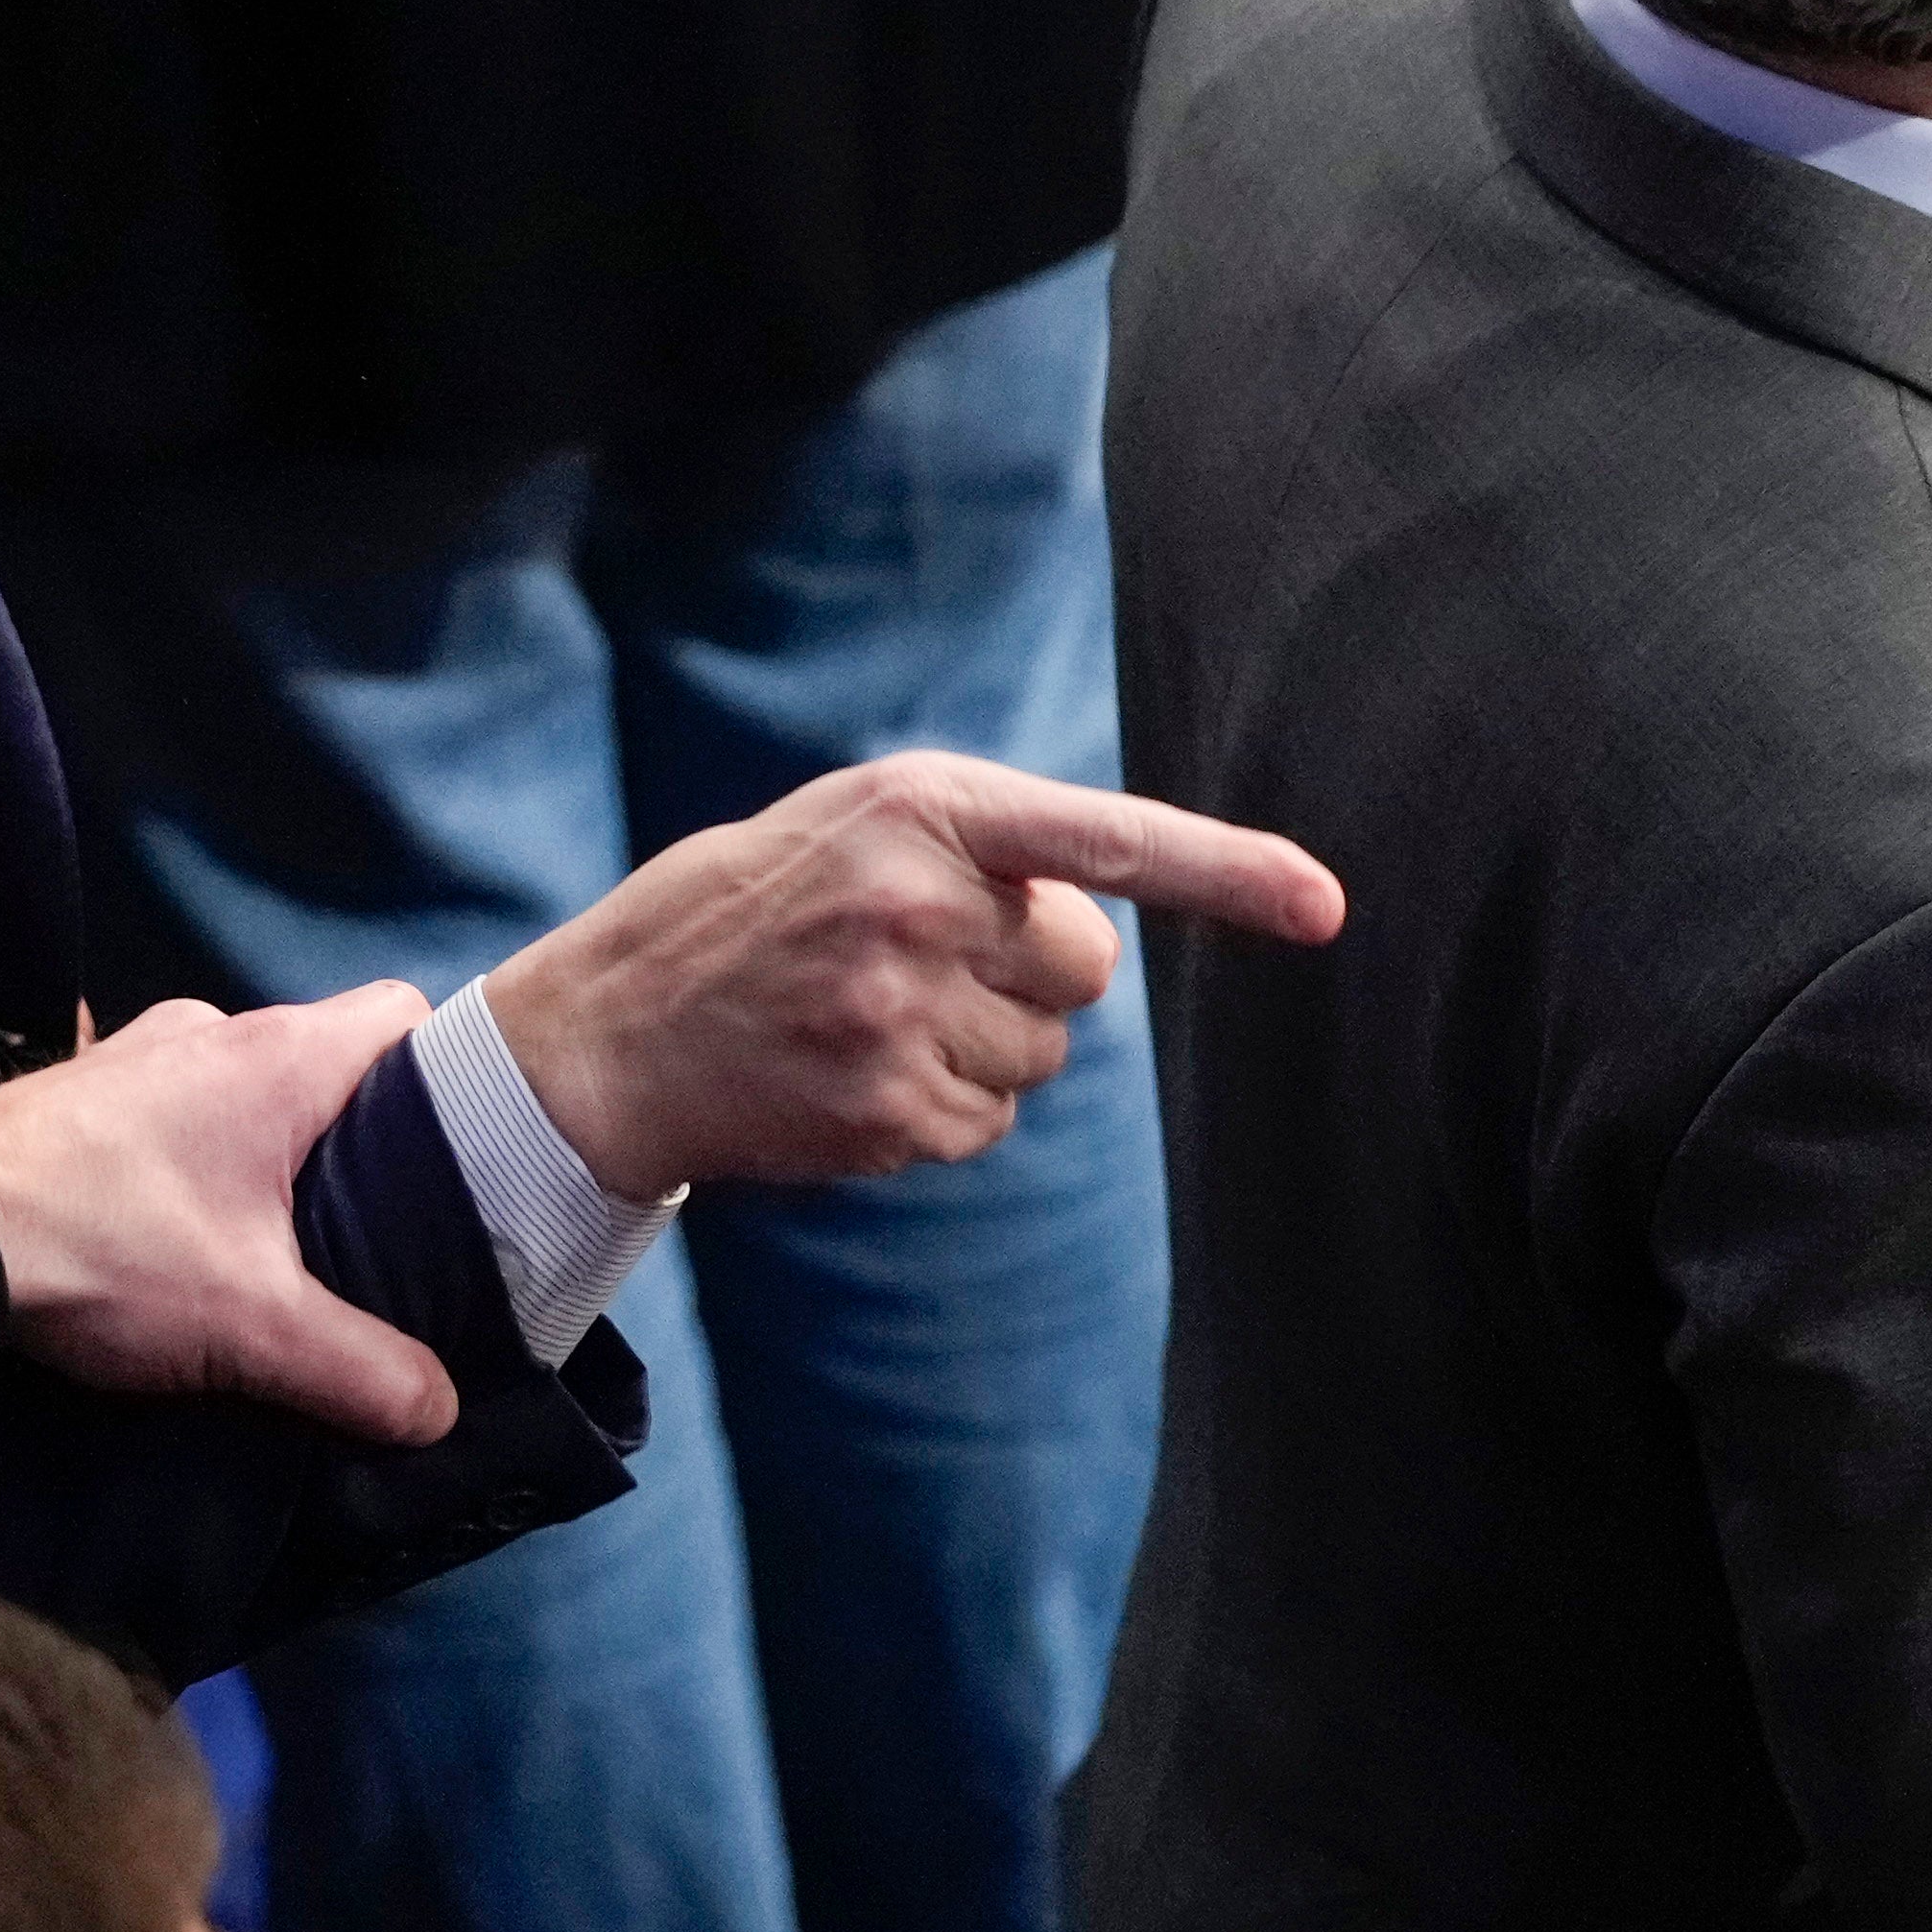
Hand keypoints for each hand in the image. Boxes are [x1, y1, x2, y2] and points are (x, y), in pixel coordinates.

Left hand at [0, 989, 463, 1446]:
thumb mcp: (251, 1324)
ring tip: (280, 1254)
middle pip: (327, 1066)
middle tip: (380, 1236)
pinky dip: (193, 1166)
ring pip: (242, 1094)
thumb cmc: (100, 1249)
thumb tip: (438, 1409)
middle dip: (359, 1145)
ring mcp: (130, 1056)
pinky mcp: (73, 1096)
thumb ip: (360, 1368)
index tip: (465, 1159)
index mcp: (275, 1054)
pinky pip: (170, 1115)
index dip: (449, 1076)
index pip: (405, 1015)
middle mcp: (207, 1032)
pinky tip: (182, 1243)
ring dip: (267, 1161)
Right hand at [484, 753, 1346, 1201]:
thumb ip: (972, 852)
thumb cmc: (742, 915)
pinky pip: (988, 1124)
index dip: (1227, 871)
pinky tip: (847, 1078)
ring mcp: (900, 1013)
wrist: (605, 1034)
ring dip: (975, 1047)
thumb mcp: (846, 830)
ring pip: (1039, 1057)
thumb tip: (1097, 943)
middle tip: (908, 963)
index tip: (1326, 905)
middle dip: (1024, 972)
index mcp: (916, 807)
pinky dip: (936, 1111)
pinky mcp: (888, 1110)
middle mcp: (916, 903)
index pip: (1103, 838)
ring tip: (858, 1022)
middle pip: (1082, 967)